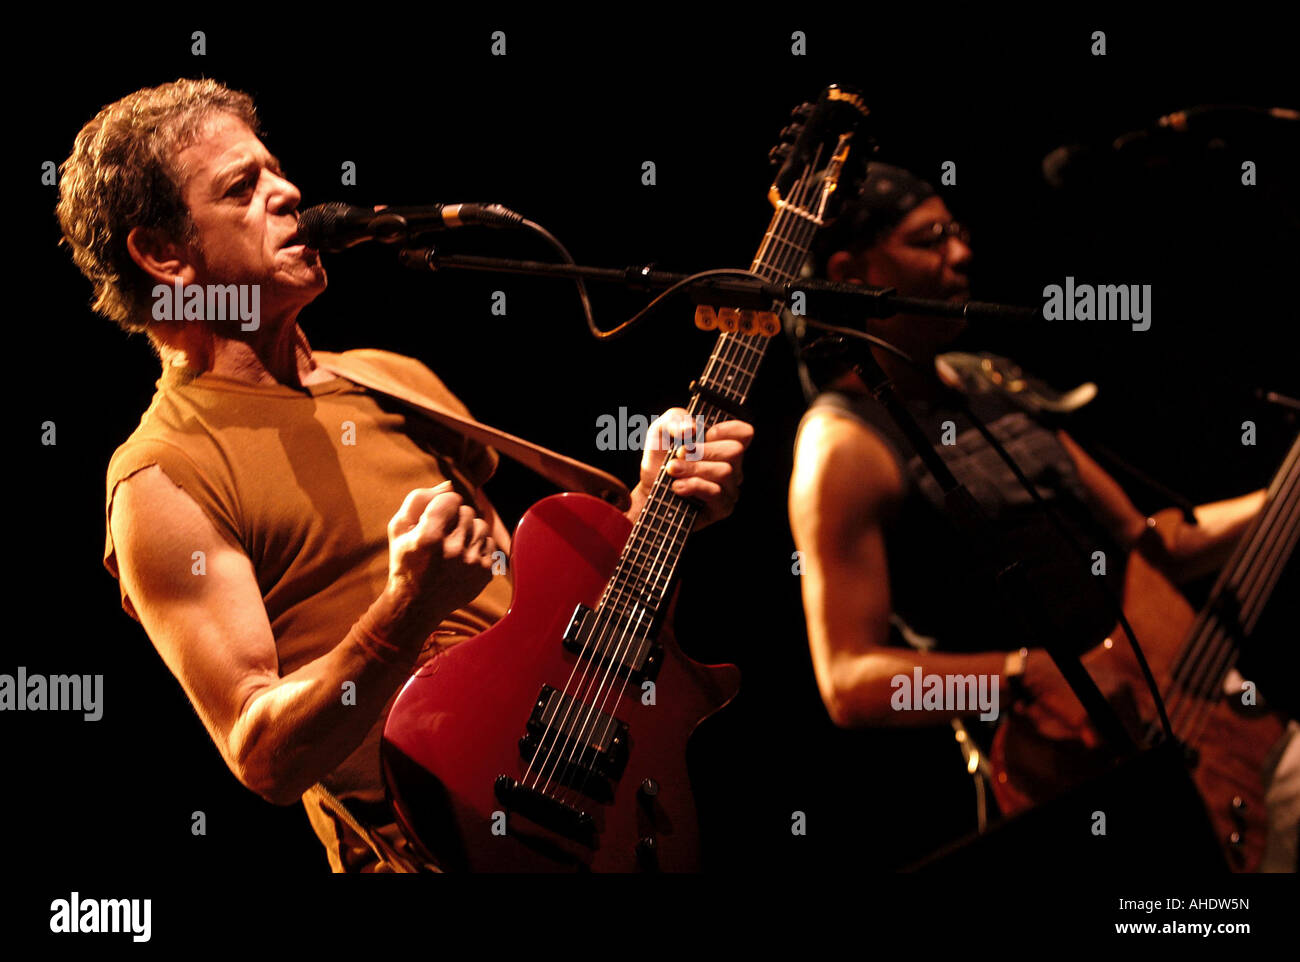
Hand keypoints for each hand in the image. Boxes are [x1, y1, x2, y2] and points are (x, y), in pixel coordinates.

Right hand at [385, 481, 496, 624]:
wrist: (417, 604)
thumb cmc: (406, 561)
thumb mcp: (399, 528)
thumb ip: (419, 499)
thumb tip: (450, 485)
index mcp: (429, 537)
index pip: (452, 499)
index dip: (442, 505)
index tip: (434, 518)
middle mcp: (453, 551)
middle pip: (468, 511)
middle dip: (455, 518)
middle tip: (441, 535)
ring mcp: (472, 563)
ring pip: (481, 525)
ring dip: (468, 531)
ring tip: (453, 545)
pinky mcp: (485, 573)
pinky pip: (490, 543)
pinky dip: (477, 546)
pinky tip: (462, 557)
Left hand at [630, 408, 752, 529]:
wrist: (647, 490)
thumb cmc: (659, 459)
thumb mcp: (661, 430)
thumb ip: (676, 419)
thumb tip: (693, 429)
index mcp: (723, 444)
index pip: (744, 433)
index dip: (728, 429)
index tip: (706, 433)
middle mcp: (732, 466)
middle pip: (734, 451)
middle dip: (702, 451)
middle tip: (678, 455)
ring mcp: (729, 488)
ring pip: (724, 472)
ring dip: (693, 469)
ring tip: (672, 472)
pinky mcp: (722, 508)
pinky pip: (716, 493)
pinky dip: (694, 486)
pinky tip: (678, 487)